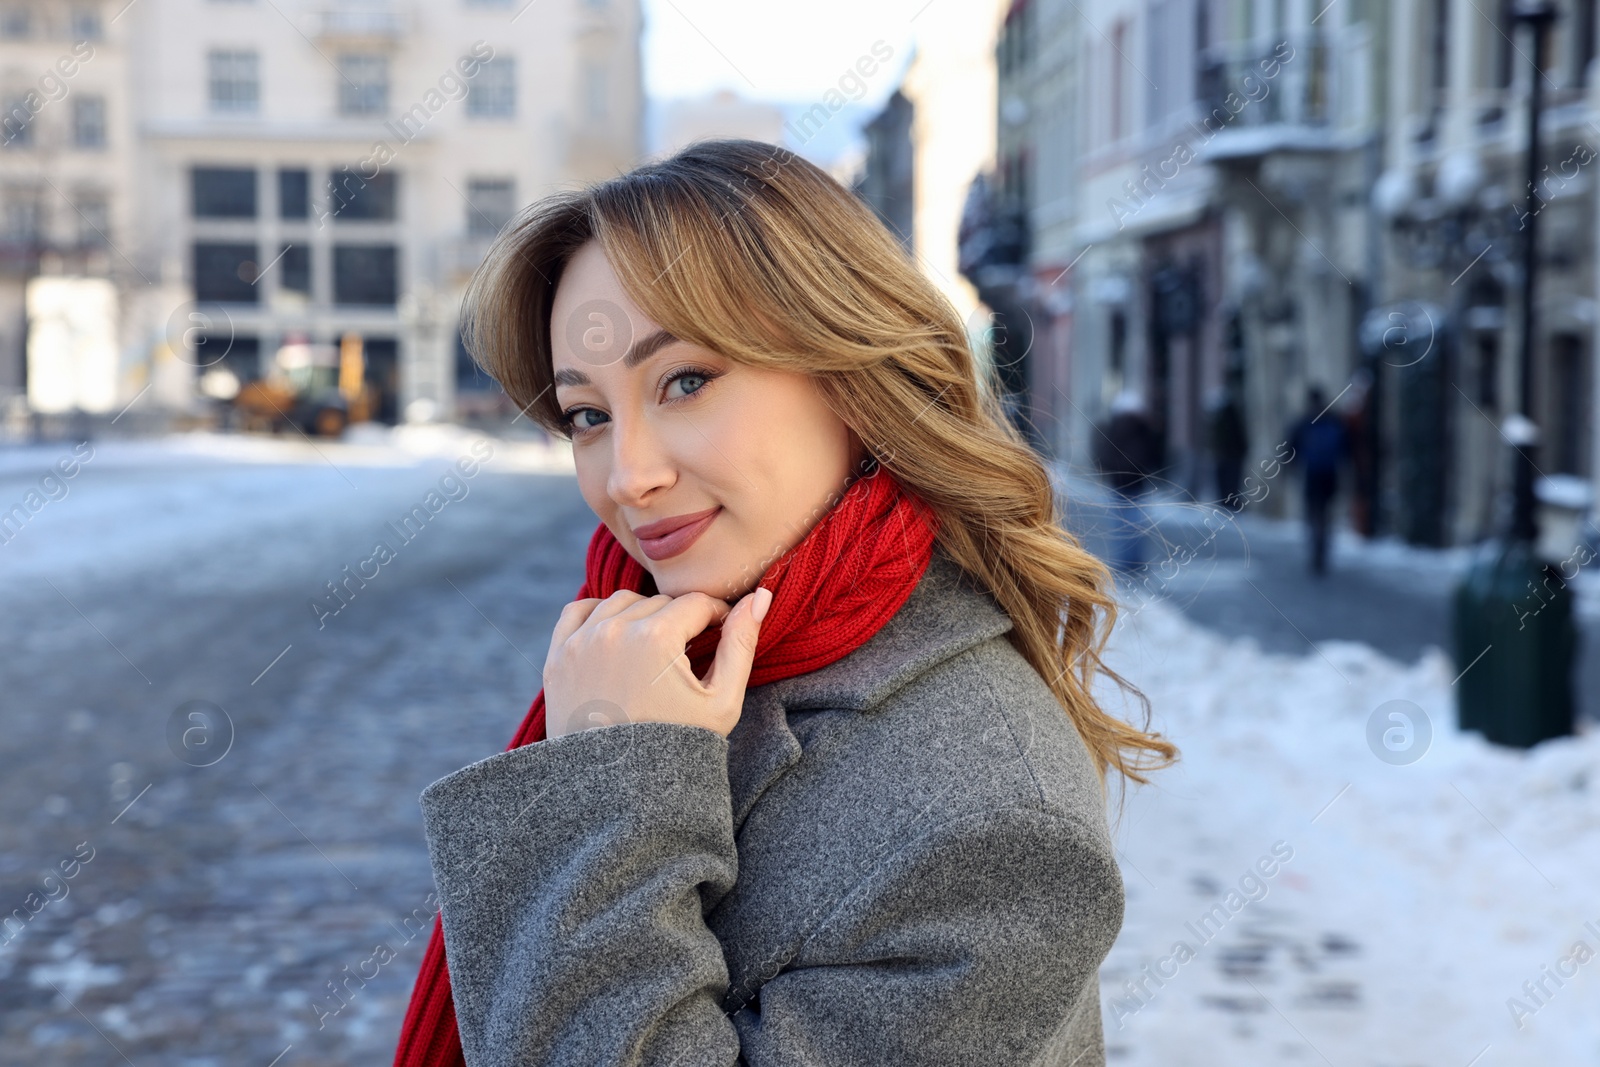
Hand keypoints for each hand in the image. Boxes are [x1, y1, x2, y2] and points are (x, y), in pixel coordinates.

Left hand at [542, 586, 772, 740]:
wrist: (616, 793)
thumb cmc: (676, 748)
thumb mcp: (721, 701)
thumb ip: (741, 644)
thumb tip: (760, 596)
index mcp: (656, 637)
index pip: (696, 603)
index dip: (716, 616)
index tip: (719, 632)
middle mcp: (614, 630)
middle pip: (660, 602)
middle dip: (679, 621)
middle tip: (687, 653)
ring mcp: (580, 642)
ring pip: (622, 601)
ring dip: (642, 615)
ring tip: (655, 649)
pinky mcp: (557, 656)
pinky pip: (579, 611)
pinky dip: (599, 614)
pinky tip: (616, 636)